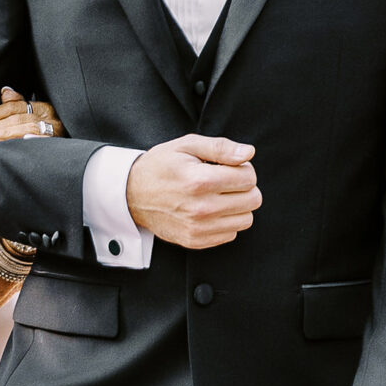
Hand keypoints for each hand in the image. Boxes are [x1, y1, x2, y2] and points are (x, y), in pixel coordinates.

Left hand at [0, 87, 66, 141]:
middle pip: (16, 117)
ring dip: (4, 133)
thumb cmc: (49, 133)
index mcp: (41, 107)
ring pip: (27, 127)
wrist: (73, 154)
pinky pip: (48, 139)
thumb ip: (18, 105)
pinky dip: (36, 138)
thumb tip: (5, 90)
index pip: (11, 107)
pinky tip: (23, 141)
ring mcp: (57, 129)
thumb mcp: (34, 116)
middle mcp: (49, 115)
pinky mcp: (62, 142)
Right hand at [126, 135, 258, 248]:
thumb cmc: (161, 166)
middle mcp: (201, 208)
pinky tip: (211, 210)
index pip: (249, 178)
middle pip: (253, 200)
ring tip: (220, 195)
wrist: (132, 195)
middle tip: (227, 180)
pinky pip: (231, 234)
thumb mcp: (187, 145)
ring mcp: (198, 228)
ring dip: (239, 206)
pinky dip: (226, 221)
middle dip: (245, 187)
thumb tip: (249, 153)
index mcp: (199, 181)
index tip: (229, 166)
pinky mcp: (195, 241)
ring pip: (246, 219)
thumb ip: (220, 147)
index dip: (244, 168)